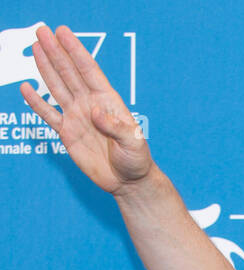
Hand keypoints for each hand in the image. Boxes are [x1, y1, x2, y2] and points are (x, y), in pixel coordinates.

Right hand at [21, 24, 152, 193]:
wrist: (129, 182)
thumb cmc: (136, 160)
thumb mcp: (133, 142)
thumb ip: (116, 127)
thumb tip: (95, 112)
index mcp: (108, 101)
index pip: (89, 70)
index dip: (75, 51)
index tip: (63, 33)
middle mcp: (90, 104)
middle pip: (70, 73)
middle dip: (56, 52)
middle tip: (42, 31)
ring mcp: (77, 117)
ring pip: (58, 88)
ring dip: (46, 68)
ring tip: (36, 47)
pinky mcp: (68, 133)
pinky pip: (49, 115)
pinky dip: (37, 103)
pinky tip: (26, 89)